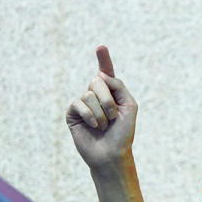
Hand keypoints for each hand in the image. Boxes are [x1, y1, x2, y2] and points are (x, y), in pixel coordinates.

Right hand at [65, 45, 137, 169]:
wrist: (111, 155)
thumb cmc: (123, 133)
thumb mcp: (129, 106)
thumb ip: (118, 86)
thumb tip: (99, 75)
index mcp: (111, 93)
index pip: (106, 73)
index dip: (103, 59)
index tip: (101, 47)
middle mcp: (95, 96)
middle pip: (97, 81)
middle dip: (108, 99)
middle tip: (113, 116)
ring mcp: (83, 105)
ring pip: (89, 94)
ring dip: (101, 112)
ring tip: (104, 125)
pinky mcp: (72, 114)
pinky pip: (78, 104)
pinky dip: (90, 115)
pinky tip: (94, 126)